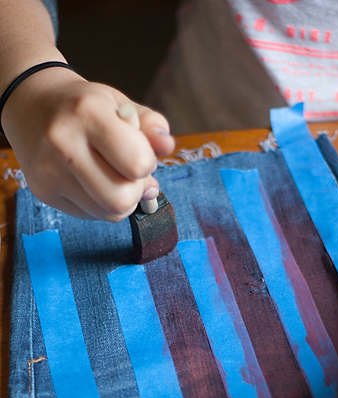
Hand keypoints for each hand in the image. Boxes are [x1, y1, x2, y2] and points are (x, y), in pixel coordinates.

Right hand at [2, 67, 174, 220]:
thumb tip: (167, 146)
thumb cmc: (84, 107)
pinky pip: (90, 215)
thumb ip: (150, 124)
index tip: (139, 153)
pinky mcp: (44, 192)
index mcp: (89, 112)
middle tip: (129, 174)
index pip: (138, 164)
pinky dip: (100, 204)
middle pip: (122, 200)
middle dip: (135, 191)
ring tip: (112, 177)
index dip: (147, 164)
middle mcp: (64, 143)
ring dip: (120, 201)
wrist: (32, 106)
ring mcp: (50, 171)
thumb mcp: (121, 104)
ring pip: (107, 214)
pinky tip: (93, 182)